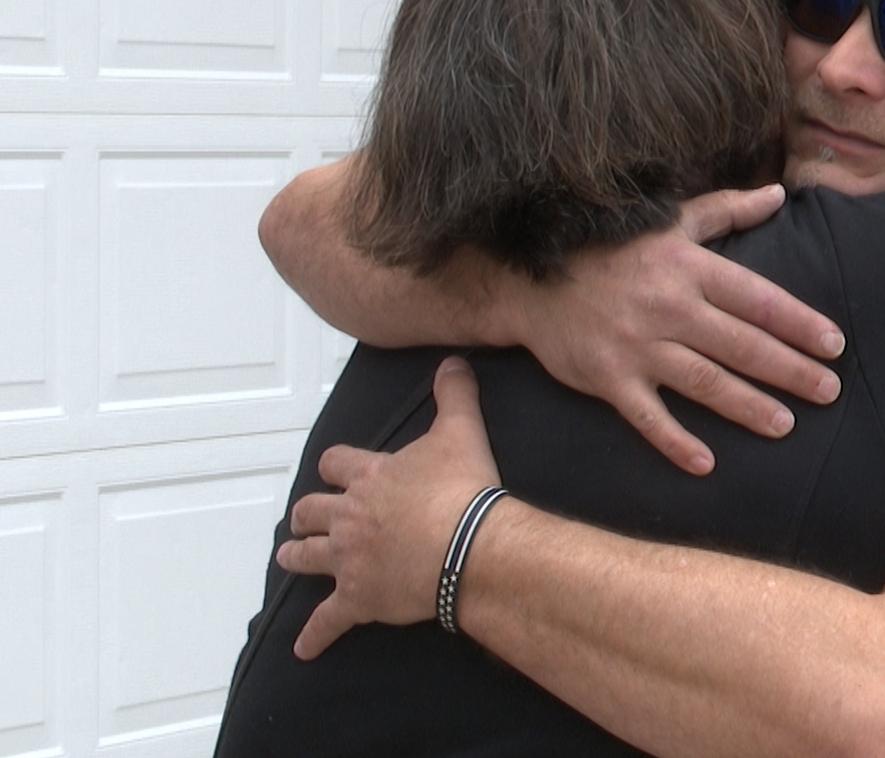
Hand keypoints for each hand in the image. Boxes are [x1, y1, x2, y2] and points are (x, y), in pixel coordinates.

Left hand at [276, 357, 500, 658]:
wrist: (468, 546)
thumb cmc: (463, 490)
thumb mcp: (461, 431)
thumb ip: (454, 395)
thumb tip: (453, 362)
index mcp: (369, 477)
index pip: (336, 464)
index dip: (334, 468)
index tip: (334, 470)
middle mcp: (349, 516)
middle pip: (312, 511)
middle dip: (308, 514)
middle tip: (307, 518)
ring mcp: (348, 559)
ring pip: (307, 557)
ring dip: (297, 555)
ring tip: (290, 556)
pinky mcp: (357, 598)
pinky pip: (328, 621)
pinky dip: (315, 636)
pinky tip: (304, 649)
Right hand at [499, 185, 845, 475]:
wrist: (530, 278)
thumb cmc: (611, 248)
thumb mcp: (670, 222)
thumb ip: (728, 211)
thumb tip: (780, 194)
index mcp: (688, 268)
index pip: (756, 298)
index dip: (798, 322)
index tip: (834, 344)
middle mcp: (668, 307)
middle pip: (741, 344)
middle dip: (789, 370)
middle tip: (828, 392)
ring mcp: (637, 345)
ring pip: (704, 381)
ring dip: (747, 406)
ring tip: (785, 425)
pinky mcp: (607, 378)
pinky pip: (647, 415)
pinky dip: (674, 440)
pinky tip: (706, 463)